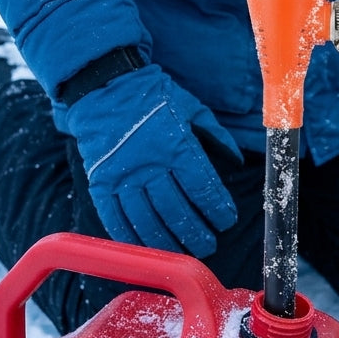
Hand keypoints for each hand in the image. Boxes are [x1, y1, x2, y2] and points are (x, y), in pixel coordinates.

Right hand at [62, 64, 240, 256]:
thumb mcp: (193, 109)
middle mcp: (150, 164)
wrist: (105, 85)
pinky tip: (146, 246)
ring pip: (147, 220)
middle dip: (196, 233)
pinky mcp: (101, 182)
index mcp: (176, 146)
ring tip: (182, 252)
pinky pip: (115, 218)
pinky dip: (131, 236)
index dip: (217, 210)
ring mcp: (122, 176)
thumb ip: (216, 136)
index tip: (226, 221)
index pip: (202, 188)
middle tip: (208, 245)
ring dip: (167, 242)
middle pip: (177, 211)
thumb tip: (237, 161)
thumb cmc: (155, 97)